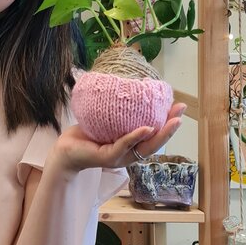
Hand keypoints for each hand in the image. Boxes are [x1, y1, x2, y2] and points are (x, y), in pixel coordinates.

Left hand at [48, 102, 186, 173]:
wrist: (65, 150)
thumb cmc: (86, 134)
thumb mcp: (105, 120)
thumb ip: (118, 112)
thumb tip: (128, 87)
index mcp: (132, 146)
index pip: (155, 135)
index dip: (168, 123)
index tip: (178, 106)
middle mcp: (129, 154)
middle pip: (155, 143)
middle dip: (170, 128)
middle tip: (181, 112)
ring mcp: (120, 157)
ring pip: (145, 147)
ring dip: (160, 134)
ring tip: (171, 120)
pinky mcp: (108, 157)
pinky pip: (124, 146)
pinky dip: (135, 137)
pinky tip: (145, 128)